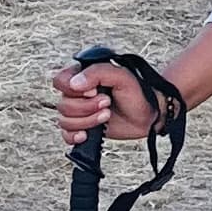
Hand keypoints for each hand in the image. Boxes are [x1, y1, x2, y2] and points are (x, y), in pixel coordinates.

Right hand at [49, 21, 211, 150]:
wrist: (151, 113)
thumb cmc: (138, 91)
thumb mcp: (121, 76)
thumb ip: (97, 73)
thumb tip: (74, 84)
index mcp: (83, 77)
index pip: (60, 81)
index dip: (73, 89)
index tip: (93, 90)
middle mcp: (78, 95)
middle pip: (63, 105)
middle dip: (86, 108)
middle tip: (107, 104)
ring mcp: (80, 113)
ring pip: (64, 121)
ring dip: (86, 121)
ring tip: (106, 116)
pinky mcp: (84, 129)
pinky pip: (66, 136)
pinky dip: (74, 137)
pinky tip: (88, 135)